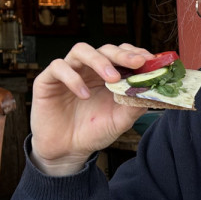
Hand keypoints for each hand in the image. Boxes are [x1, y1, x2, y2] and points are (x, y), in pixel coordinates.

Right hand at [29, 42, 152, 174]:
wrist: (68, 150)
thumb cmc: (94, 132)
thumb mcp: (120, 121)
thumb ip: (134, 105)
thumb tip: (152, 90)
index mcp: (108, 75)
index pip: (122, 53)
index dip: (135, 53)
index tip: (150, 60)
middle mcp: (89, 69)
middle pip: (105, 49)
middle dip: (122, 54)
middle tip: (137, 62)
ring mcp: (69, 72)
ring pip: (81, 50)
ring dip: (99, 61)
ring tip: (112, 79)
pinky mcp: (48, 80)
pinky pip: (59, 67)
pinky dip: (73, 78)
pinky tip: (84, 94)